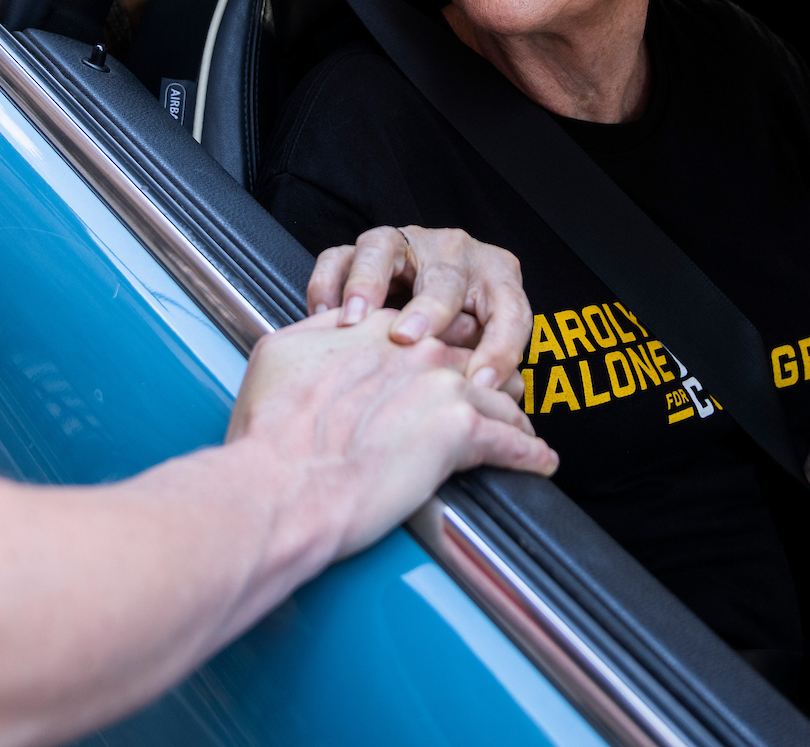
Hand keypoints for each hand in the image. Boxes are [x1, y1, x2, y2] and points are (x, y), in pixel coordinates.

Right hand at [226, 308, 555, 560]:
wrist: (283, 482)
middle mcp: (416, 348)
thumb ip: (317, 333)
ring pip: (499, 395)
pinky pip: (511, 442)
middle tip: (503, 391)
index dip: (440, 351)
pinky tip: (538, 461)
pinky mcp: (461, 430)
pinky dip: (528, 454)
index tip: (448, 366)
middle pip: (471, 354)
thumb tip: (331, 327)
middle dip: (489, 372)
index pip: (425, 331)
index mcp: (376, 330)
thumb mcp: (280, 353)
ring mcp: (444, 386)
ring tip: (525, 430)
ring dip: (514, 415)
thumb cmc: (270, 431)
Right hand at [307, 226, 533, 396]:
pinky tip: (325, 317)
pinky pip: (339, 257)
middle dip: (428, 309)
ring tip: (354, 321)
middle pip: (446, 276)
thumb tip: (490, 398)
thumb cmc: (464, 328)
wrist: (431, 300)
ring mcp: (405, 245)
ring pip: (383, 249)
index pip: (509, 309)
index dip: (499, 348)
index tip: (481, 383)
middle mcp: (454, 253)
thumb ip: (487, 365)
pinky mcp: (364, 250)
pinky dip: (329, 285)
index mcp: (497, 277)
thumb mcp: (485, 344)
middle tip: (408, 339)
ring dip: (367, 285)